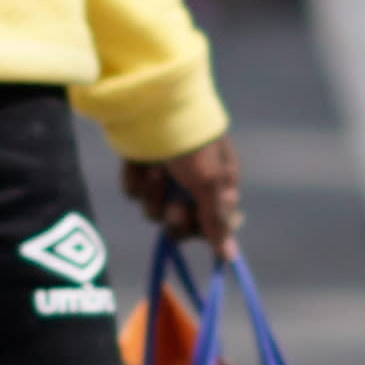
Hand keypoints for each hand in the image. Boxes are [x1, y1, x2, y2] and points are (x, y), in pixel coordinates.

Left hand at [121, 134, 241, 256]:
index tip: (196, 225)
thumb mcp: (210, 182)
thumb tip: (229, 257)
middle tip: (175, 206)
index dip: (202, 229)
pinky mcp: (140, 170)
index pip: (214, 225)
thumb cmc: (192, 144)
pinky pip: (135, 194)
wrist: (154, 107)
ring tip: (155, 171)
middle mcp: (193, 183)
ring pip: (155, 212)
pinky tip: (139, 164)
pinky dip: (136, 181)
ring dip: (155, 196)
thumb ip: (216, 222)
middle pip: (182, 225)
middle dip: (177, 218)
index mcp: (220, 183)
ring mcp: (165, 177)